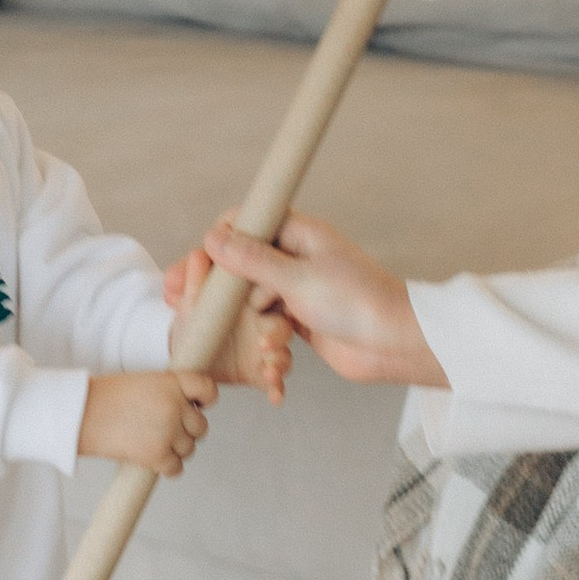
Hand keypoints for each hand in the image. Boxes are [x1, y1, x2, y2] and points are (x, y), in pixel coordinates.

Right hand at [79, 369, 213, 475]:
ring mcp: (167, 431)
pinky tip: (153, 461)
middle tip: (164, 430)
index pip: (208, 390)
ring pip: (189, 448)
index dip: (205, 400)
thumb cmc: (105, 397)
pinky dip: (167, 467)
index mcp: (172, 382)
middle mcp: (175, 405)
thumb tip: (190, 412)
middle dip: (186, 430)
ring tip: (151, 443)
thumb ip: (168, 393)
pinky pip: (176, 468)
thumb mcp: (143, 382)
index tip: (197, 406)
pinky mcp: (156, 454)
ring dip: (175, 449)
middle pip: (200, 426)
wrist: (79, 413)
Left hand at [163, 247, 291, 401]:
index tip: (261, 306)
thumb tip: (198, 254)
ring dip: (280, 363)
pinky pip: (274, 382)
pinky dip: (277, 389)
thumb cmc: (193, 321)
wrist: (184, 354)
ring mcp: (264, 351)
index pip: (269, 298)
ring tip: (271, 371)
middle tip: (265, 344)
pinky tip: (275, 396)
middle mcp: (263, 326)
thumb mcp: (192, 302)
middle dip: (278, 337)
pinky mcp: (260, 373)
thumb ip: (195, 280)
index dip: (270, 301)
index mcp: (251, 304)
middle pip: (282, 328)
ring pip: (282, 355)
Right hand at [199, 215, 443, 387]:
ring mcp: (298, 288)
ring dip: (250, 319)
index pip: (246, 223)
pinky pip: (268, 322)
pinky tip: (268, 356)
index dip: (219, 241)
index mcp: (299, 234)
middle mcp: (296, 257)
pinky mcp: (300, 318)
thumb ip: (252, 259)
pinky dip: (266, 338)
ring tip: (262, 337)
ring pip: (252, 297)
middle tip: (185, 301)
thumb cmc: (356, 301)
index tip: (197, 265)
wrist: (394, 343)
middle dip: (221, 287)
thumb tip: (213, 239)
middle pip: (243, 263)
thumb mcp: (297, 277)